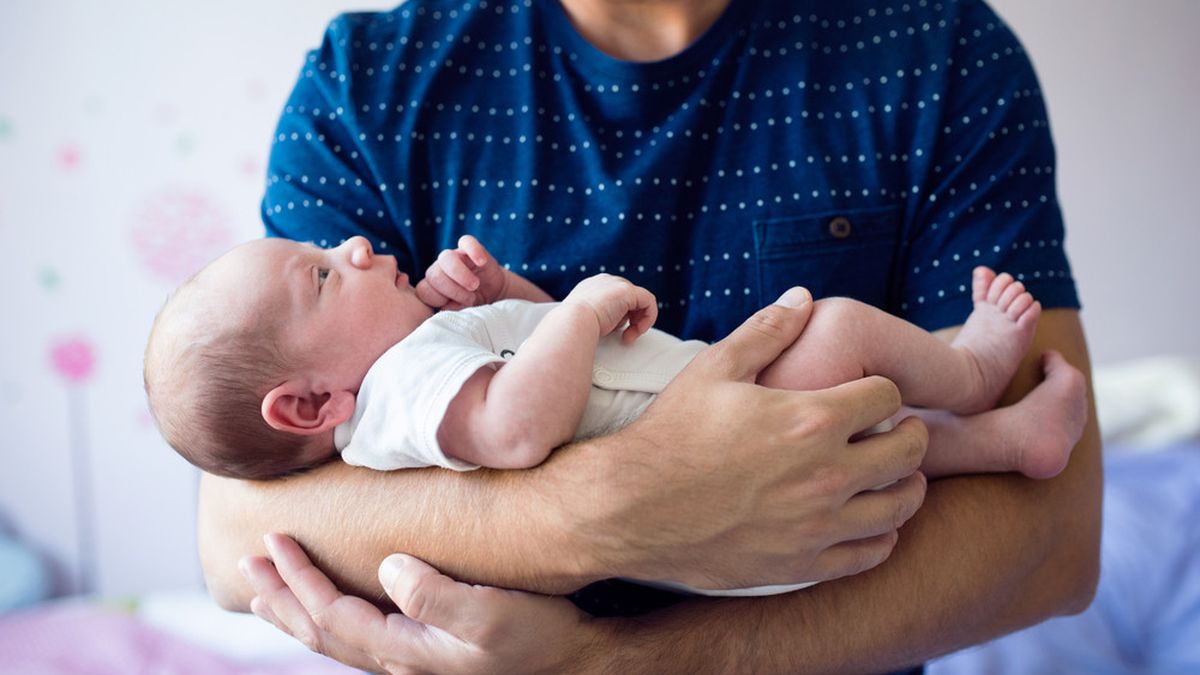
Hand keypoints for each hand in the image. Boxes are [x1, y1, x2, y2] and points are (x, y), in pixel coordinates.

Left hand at [241, 533, 601, 674]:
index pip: (332, 615)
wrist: (576, 661)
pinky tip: (331, 605)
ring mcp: (413, 659)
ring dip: (296, 611)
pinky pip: (358, 634)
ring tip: (267, 590)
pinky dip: (328, 618)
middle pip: (321, 633)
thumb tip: (388, 565)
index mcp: (406, 650)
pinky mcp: (428, 649)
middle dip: (281, 599)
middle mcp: (400, 660)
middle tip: (248, 564)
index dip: (298, 581)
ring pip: (335, 639)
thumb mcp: (492, 614)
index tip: (274, 542)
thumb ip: (436, 595)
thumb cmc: (540, 636)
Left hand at [416, 235, 508, 309]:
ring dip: (460, 275)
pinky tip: (481, 263)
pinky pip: (467, 241)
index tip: (455, 306)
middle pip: (433, 275)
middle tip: (470, 298)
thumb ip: (451, 310)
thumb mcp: (462, 312)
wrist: (494, 295)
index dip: (438, 300)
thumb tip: (446, 306)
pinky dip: (474, 251)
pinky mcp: (469, 248)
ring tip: (475, 285)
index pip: (423, 291)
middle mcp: (440, 269)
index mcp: (432, 286)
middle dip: (452, 290)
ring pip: (446, 258)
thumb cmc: (474, 304)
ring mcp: (454, 257)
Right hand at [562, 273, 657, 342]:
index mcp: (591, 287)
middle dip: (629, 319)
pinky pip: (649, 301)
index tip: (615, 332)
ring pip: (640, 300)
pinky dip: (648, 318)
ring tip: (628, 336)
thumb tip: (609, 326)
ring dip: (639, 321)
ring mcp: (616, 283)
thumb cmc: (574, 328)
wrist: (572, 323)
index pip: (614, 297)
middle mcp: (604, 281)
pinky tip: (637, 331)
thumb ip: (599, 317)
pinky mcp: (628, 291)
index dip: (619, 316)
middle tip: (624, 336)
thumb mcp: (585, 320)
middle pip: (628, 298)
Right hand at [585, 287, 928, 589]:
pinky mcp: (804, 564)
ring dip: (906, 484)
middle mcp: (826, 474)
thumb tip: (804, 297)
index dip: (883, 389)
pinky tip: (868, 519)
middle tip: (896, 430)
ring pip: (901, 506)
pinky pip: (872, 552)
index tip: (872, 394)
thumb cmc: (671, 434)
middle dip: (909, 433)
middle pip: (909, 451)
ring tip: (892, 474)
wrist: (630, 507)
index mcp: (811, 419)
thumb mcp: (715, 369)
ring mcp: (819, 525)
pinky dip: (882, 534)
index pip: (888, 397)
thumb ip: (767, 330)